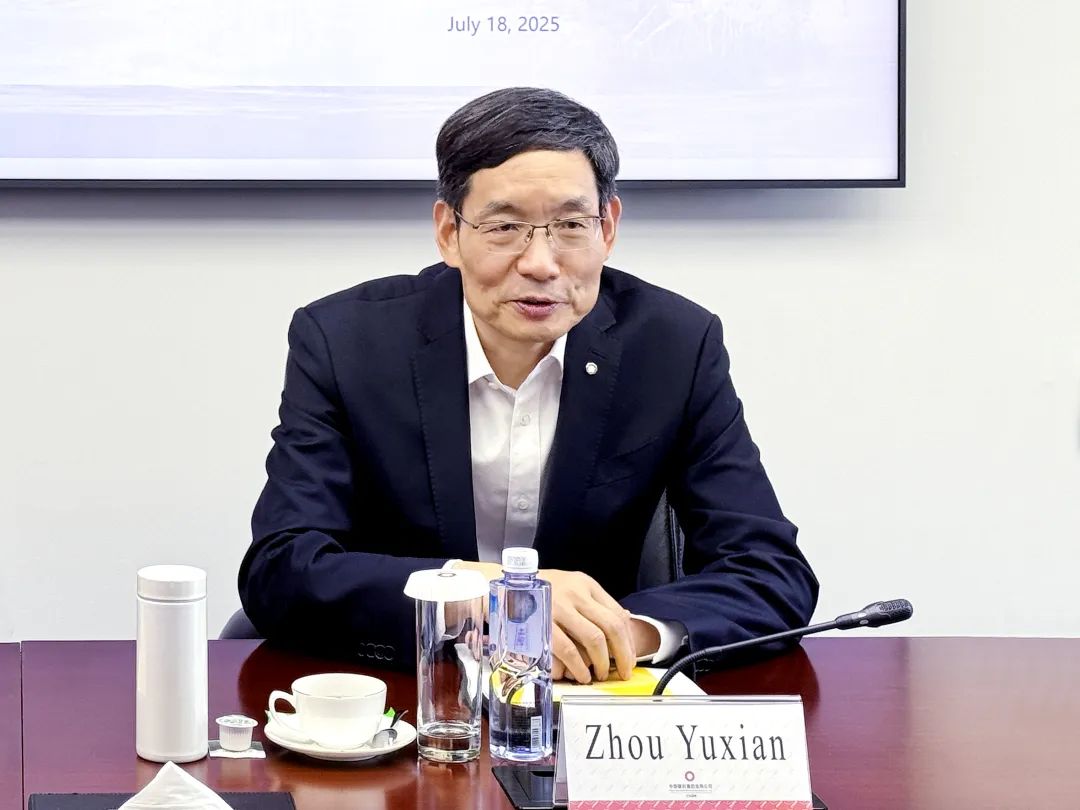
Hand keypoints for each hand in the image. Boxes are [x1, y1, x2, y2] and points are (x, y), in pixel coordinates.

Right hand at [542, 569, 634, 683]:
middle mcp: (575, 592)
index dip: (628, 641)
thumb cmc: (540, 590)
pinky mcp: (542, 623)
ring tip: (598, 675)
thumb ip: (594, 603)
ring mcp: (558, 607)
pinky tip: (580, 674)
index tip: (630, 659)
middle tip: (623, 671)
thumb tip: (625, 621)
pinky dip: (578, 666)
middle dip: (621, 654)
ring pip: (593, 639)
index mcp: (586, 584)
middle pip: (610, 627)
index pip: (618, 614)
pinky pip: (567, 649)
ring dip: (600, 663)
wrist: (503, 586)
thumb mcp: (571, 587)